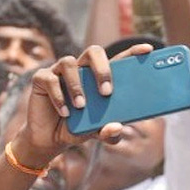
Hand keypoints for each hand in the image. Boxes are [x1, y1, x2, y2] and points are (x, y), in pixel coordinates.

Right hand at [10, 43, 150, 169]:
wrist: (50, 139)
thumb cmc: (78, 129)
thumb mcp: (97, 133)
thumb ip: (110, 133)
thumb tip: (117, 127)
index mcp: (99, 77)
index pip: (118, 58)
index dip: (132, 51)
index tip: (148, 49)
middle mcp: (81, 70)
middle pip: (94, 51)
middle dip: (102, 69)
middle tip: (107, 92)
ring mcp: (61, 72)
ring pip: (69, 63)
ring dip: (77, 85)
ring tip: (82, 106)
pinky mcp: (42, 79)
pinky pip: (50, 79)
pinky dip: (59, 96)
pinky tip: (65, 112)